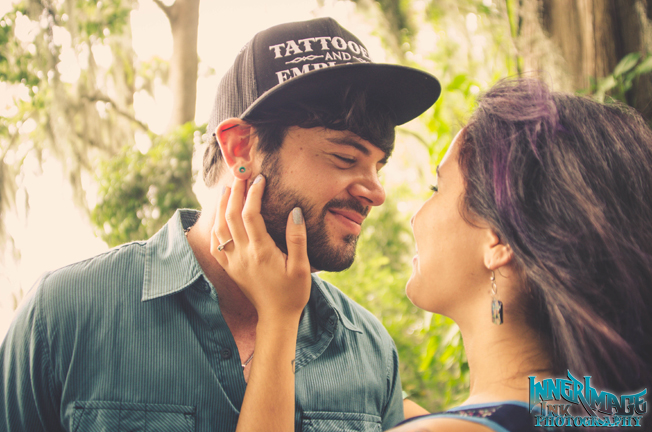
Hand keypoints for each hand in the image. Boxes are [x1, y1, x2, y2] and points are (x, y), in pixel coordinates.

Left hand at [210, 175, 310, 320]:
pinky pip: (215, 244)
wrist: (276, 318)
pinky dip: (214, 227)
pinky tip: (218, 218)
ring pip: (219, 228)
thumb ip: (297, 238)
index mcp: (261, 251)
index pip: (251, 214)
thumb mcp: (303, 267)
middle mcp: (243, 254)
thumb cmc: (293, 293)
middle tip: (240, 176)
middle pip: (231, 216)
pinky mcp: (230, 268)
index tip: (260, 179)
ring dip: (222, 206)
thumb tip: (295, 211)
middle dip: (235, 193)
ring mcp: (233, 262)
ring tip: (227, 190)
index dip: (253, 194)